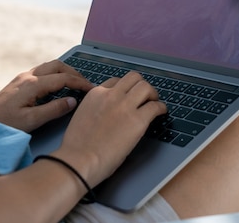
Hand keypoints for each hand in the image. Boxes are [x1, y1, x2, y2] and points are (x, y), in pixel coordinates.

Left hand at [0, 60, 93, 131]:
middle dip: (74, 73)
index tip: (92, 89)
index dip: (80, 83)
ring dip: (64, 71)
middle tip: (85, 84)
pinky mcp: (19, 81)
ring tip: (75, 83)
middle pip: (57, 65)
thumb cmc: (4, 124)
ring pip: (49, 66)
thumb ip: (54, 110)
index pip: (64, 78)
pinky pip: (42, 71)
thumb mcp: (32, 121)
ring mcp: (22, 77)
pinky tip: (57, 85)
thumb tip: (72, 101)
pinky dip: (54, 74)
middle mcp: (28, 76)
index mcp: (32, 85)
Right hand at [54, 72, 166, 186]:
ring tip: (154, 103)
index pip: (115, 81)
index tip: (129, 96)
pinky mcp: (138, 120)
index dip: (125, 89)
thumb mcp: (82, 117)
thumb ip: (95, 109)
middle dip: (141, 86)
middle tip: (145, 97)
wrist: (79, 160)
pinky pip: (155, 106)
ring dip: (152, 94)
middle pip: (133, 78)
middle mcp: (111, 95)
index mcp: (95, 94)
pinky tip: (161, 112)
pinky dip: (161, 108)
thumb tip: (106, 114)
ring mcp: (125, 106)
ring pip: (145, 87)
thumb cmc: (77, 147)